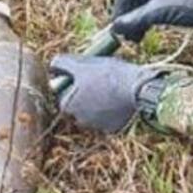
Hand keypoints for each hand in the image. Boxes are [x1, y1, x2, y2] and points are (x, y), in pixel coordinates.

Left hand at [48, 54, 163, 132]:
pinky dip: (112, 109)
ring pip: (93, 111)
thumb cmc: (109, 76)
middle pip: (78, 103)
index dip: (73, 81)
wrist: (139, 90)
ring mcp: (96, 126)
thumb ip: (63, 63)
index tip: (85, 73)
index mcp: (69, 105)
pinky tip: (120, 97)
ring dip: (98, 101)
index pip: (63, 93)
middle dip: (86, 92)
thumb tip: (53, 64)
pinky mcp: (113, 129)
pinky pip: (108, 117)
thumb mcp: (83, 64)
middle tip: (98, 78)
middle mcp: (79, 120)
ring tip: (111, 86)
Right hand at [110, 0, 192, 41]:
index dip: (120, 8)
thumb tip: (115, 28)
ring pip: (145, 4)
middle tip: (126, 36)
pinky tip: (148, 32)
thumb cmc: (192, 5)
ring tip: (136, 39)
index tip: (117, 26)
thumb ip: (135, 20)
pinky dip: (149, 20)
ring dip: (138, 21)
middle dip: (129, 17)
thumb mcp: (159, 13)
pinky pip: (155, 7)